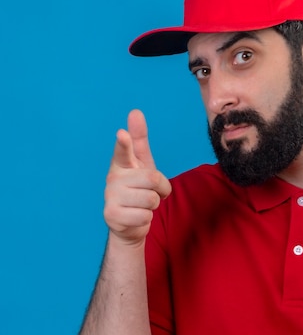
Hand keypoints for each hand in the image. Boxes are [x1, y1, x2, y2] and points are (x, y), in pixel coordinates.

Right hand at [103, 109, 171, 245]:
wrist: (130, 222)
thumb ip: (139, 140)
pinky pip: (145, 215)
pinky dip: (146, 218)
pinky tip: (136, 216)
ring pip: (151, 199)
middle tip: (152, 193)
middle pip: (153, 179)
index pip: (123, 151)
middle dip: (160, 189)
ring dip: (153, 205)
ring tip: (142, 205)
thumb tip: (135, 111)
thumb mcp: (142, 164)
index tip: (122, 134)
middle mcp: (112, 178)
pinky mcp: (112, 216)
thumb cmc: (138, 189)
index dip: (124, 143)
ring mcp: (110, 197)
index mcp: (121, 164)